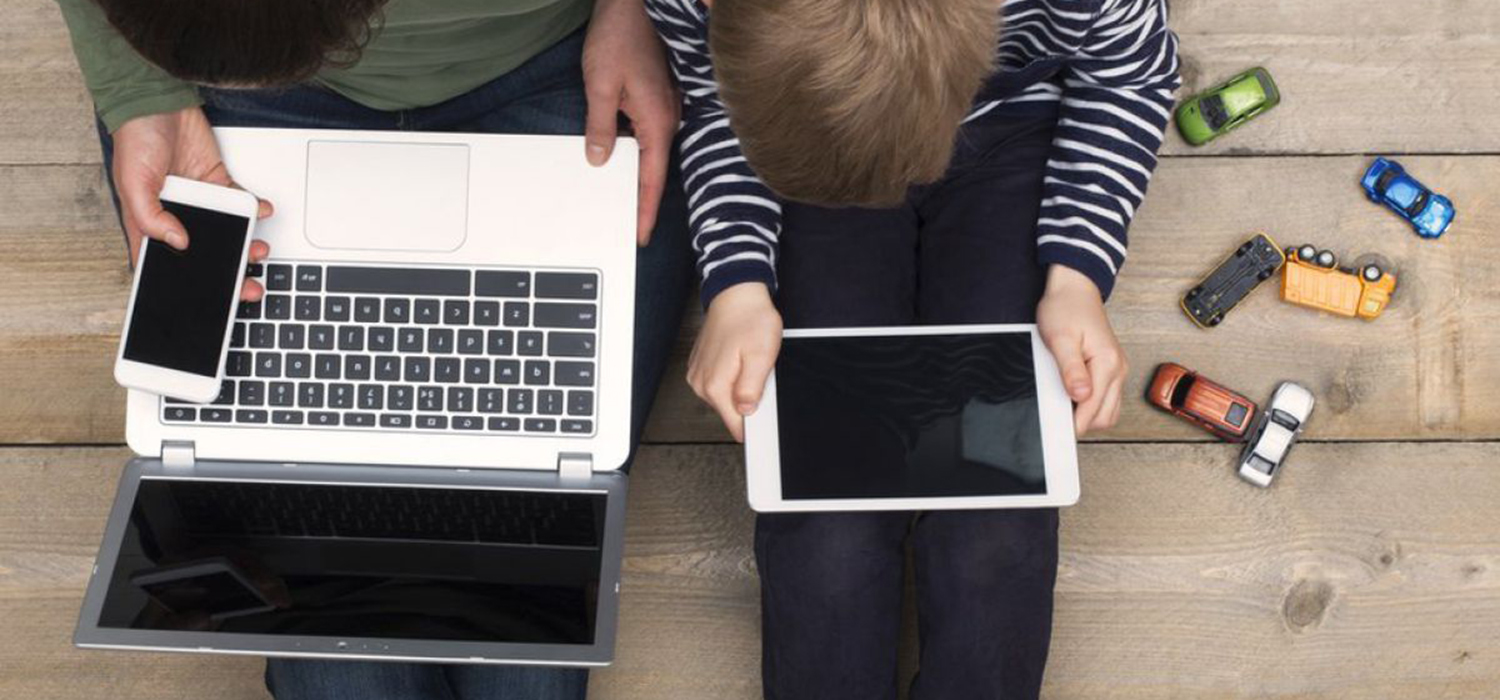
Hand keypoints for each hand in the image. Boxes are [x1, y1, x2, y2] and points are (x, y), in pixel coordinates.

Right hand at [112, 107, 273, 300]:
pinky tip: (261, 210)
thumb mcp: (134, 182)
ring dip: (246, 244)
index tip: (209, 302)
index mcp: (150, 224)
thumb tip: (179, 241)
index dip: (187, 285)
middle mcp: (176, 217)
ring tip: (258, 249)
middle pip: (205, 255)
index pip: (168, 264)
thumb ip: (152, 216)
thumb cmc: (136, 139)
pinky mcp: (218, 185)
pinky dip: (254, 209)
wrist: (158, 102)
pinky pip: (240, 203)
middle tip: (248, 285)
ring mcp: (201, 203)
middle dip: (228, 273)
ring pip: (228, 233)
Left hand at [582, 0, 679, 245]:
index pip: (652, 179)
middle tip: (628, 226)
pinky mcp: (657, 97)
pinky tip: (618, 156)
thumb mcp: (599, 85)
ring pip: (651, 152)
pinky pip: (648, 134)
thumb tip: (599, 159)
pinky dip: (635, 151)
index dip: (645, 210)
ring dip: (636, 175)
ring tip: (620, 199)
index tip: (639, 234)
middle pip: (655, 170)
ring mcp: (664, 107)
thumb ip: (600, 126)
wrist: (633, 4)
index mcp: (657, 121)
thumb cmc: (620, 36)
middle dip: (641, 199)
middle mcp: (667, 118)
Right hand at [687, 283, 782, 441]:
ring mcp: (698, 375)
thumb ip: (751, 389)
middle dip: (749, 399)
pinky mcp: (700, 367)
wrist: (736, 295)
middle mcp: (701, 384)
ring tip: (747, 361)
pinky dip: (732, 375)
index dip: (756, 421)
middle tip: (758, 372)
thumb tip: (746, 412)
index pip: (737, 425)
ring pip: (726, 398)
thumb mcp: (761, 356)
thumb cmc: (750, 320)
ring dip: (740, 386)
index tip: (764, 407)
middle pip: (732, 412)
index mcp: (715, 386)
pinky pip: (720, 383)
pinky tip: (738, 357)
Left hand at [1036, 265, 1127, 435]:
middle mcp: (1118, 368)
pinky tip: (1074, 395)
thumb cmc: (1065, 309)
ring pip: (1108, 411)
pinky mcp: (1112, 368)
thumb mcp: (1060, 339)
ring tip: (1065, 403)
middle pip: (1105, 417)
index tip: (1056, 430)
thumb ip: (1071, 370)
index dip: (1073, 423)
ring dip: (1089, 414)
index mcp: (1107, 363)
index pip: (1093, 410)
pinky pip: (1106, 398)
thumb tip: (1080, 396)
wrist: (1074, 289)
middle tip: (1057, 414)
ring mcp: (1117, 369)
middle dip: (1082, 421)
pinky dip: (1092, 403)